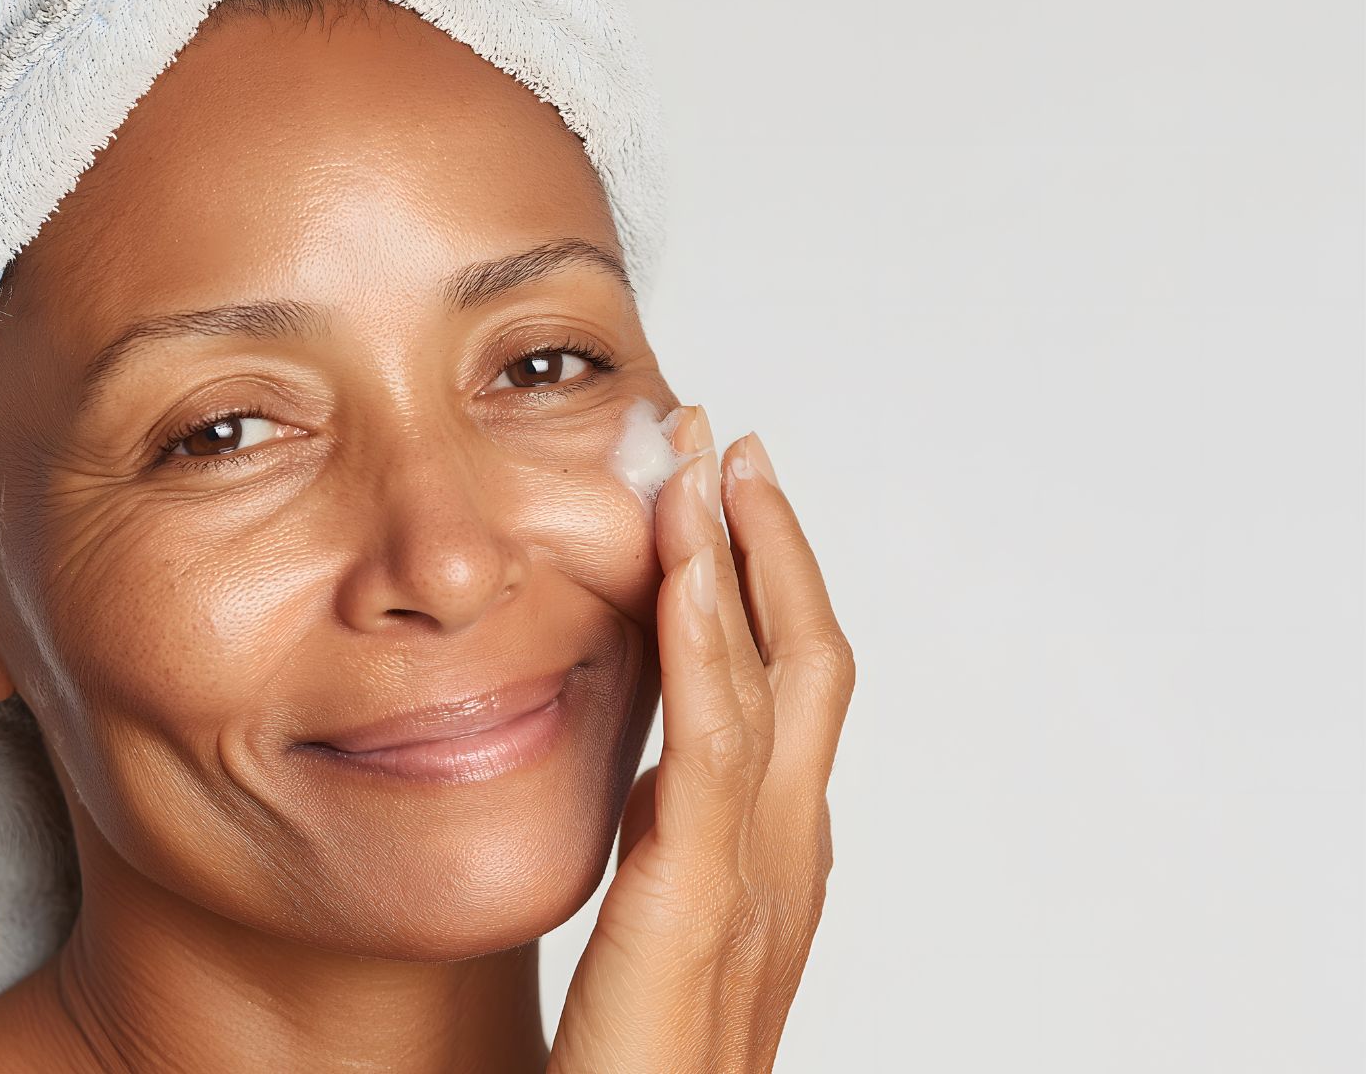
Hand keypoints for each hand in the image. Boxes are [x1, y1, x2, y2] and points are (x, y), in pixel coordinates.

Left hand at [548, 407, 855, 1072]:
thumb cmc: (643, 1063)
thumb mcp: (663, 924)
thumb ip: (673, 847)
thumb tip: (652, 776)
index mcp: (774, 853)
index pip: (789, 684)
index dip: (767, 579)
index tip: (727, 492)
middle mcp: (786, 854)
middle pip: (808, 656)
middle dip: (770, 538)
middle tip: (730, 439)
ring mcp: (759, 879)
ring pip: (775, 680)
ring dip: (740, 556)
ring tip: (706, 460)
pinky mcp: (698, 909)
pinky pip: (714, 753)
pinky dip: (707, 647)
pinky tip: (681, 570)